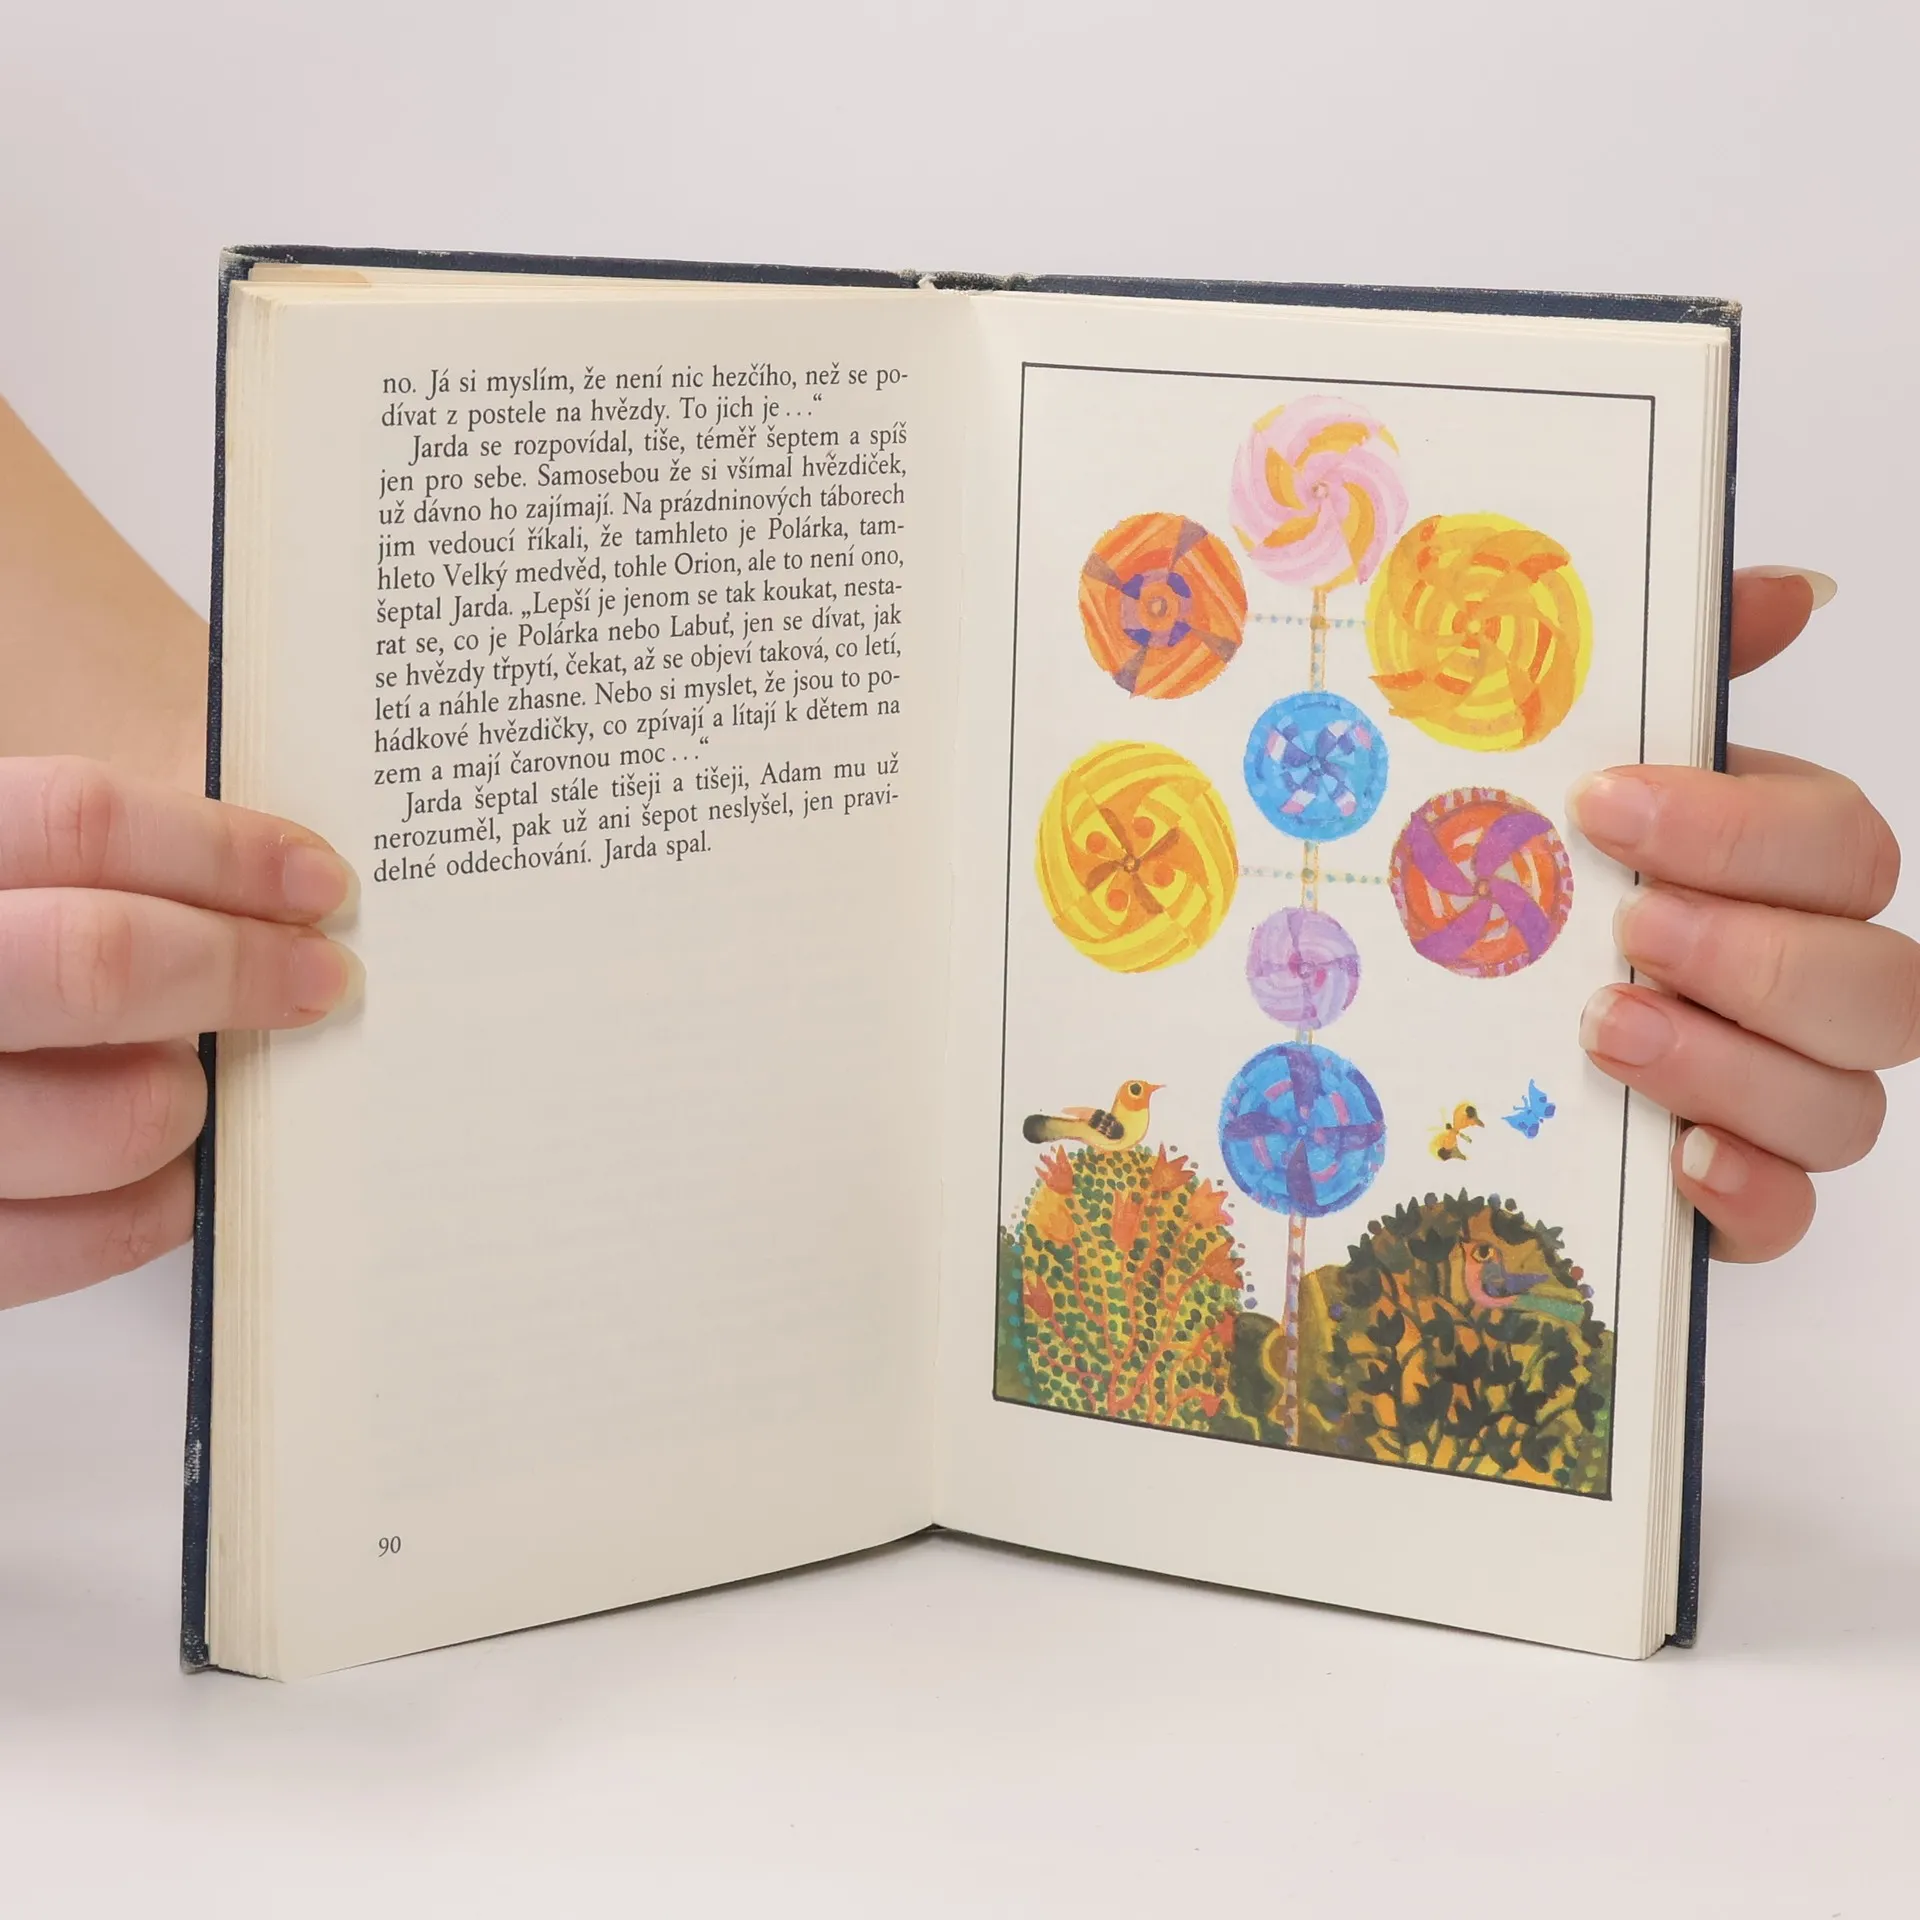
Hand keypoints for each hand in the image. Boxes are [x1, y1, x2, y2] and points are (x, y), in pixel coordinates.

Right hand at [0, 758, 356, 1307]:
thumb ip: (73, 874)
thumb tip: (267, 892)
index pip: (77, 821)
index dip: (222, 849)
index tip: (318, 880)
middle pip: (100, 961)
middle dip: (240, 970)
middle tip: (319, 979)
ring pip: (117, 1116)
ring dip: (192, 1097)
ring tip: (193, 1081)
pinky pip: (79, 1243)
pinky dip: (160, 1205)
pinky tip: (174, 1171)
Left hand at [1571, 569, 1913, 1260]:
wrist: (1447, 1020)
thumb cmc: (1537, 883)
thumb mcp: (1574, 771)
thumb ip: (1683, 676)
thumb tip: (1787, 588)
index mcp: (1780, 875)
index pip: (1843, 846)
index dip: (1742, 829)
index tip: (1605, 807)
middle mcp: (1808, 987)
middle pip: (1884, 985)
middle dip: (1755, 955)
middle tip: (1627, 929)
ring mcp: (1780, 1097)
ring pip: (1849, 1105)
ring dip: (1735, 1067)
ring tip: (1606, 1027)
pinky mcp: (1733, 1194)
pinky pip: (1789, 1216)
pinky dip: (1750, 1193)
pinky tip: (1679, 1157)